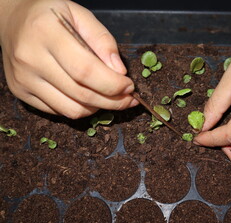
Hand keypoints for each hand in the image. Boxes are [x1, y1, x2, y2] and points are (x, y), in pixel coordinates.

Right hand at [0, 0, 137, 118]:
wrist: (13, 20)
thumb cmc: (51, 14)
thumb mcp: (80, 15)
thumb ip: (103, 40)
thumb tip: (120, 72)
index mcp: (45, 32)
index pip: (86, 70)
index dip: (113, 84)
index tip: (130, 86)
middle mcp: (30, 59)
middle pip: (81, 94)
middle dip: (113, 101)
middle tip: (128, 98)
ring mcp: (23, 79)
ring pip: (71, 109)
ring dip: (98, 108)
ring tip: (111, 98)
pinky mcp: (21, 92)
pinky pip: (59, 111)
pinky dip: (80, 108)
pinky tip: (90, 98)